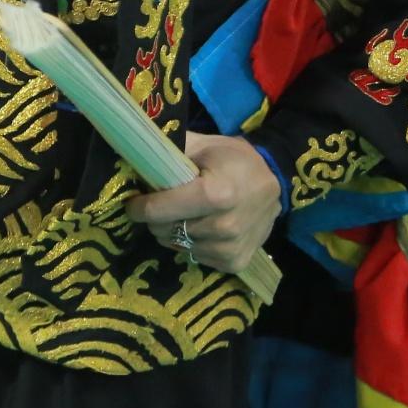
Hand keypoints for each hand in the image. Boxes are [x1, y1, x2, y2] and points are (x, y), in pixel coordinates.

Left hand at [126, 132, 281, 274]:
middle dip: (156, 218)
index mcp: (217, 193)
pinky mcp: (236, 262)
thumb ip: (168, 150)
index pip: (161, 209)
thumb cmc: (232, 159)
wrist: (274, 179)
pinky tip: (201, 227)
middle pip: (166, 230)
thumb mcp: (202, 145)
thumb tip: (133, 153)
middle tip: (160, 205)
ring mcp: (231, 248)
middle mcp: (225, 226)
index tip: (132, 203)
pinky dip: (191, 243)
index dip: (141, 207)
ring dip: (172, 232)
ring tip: (183, 214)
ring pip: (178, 245)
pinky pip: (196, 256)